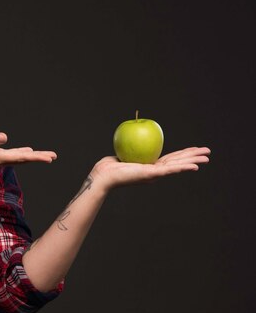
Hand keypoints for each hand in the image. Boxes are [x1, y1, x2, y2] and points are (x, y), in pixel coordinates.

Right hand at [0, 133, 56, 178]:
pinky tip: (22, 152)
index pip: (21, 157)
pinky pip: (9, 156)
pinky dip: (19, 154)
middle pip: (22, 159)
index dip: (36, 157)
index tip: (50, 158)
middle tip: (53, 157)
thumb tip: (5, 137)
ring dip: (30, 157)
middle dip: (38, 158)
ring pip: (17, 158)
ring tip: (43, 155)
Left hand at [90, 146, 210, 191]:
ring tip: (206, 158)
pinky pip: (170, 170)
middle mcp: (154, 172)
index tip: (193, 150)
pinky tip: (194, 166)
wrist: (103, 175)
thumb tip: (133, 137)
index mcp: (150, 167)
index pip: (170, 159)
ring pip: (178, 166)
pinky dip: (183, 168)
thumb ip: (131, 149)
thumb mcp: (124, 154)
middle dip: (193, 157)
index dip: (183, 154)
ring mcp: (154, 174)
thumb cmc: (108, 166)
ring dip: (193, 162)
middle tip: (208, 153)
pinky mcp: (151, 174)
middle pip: (177, 162)